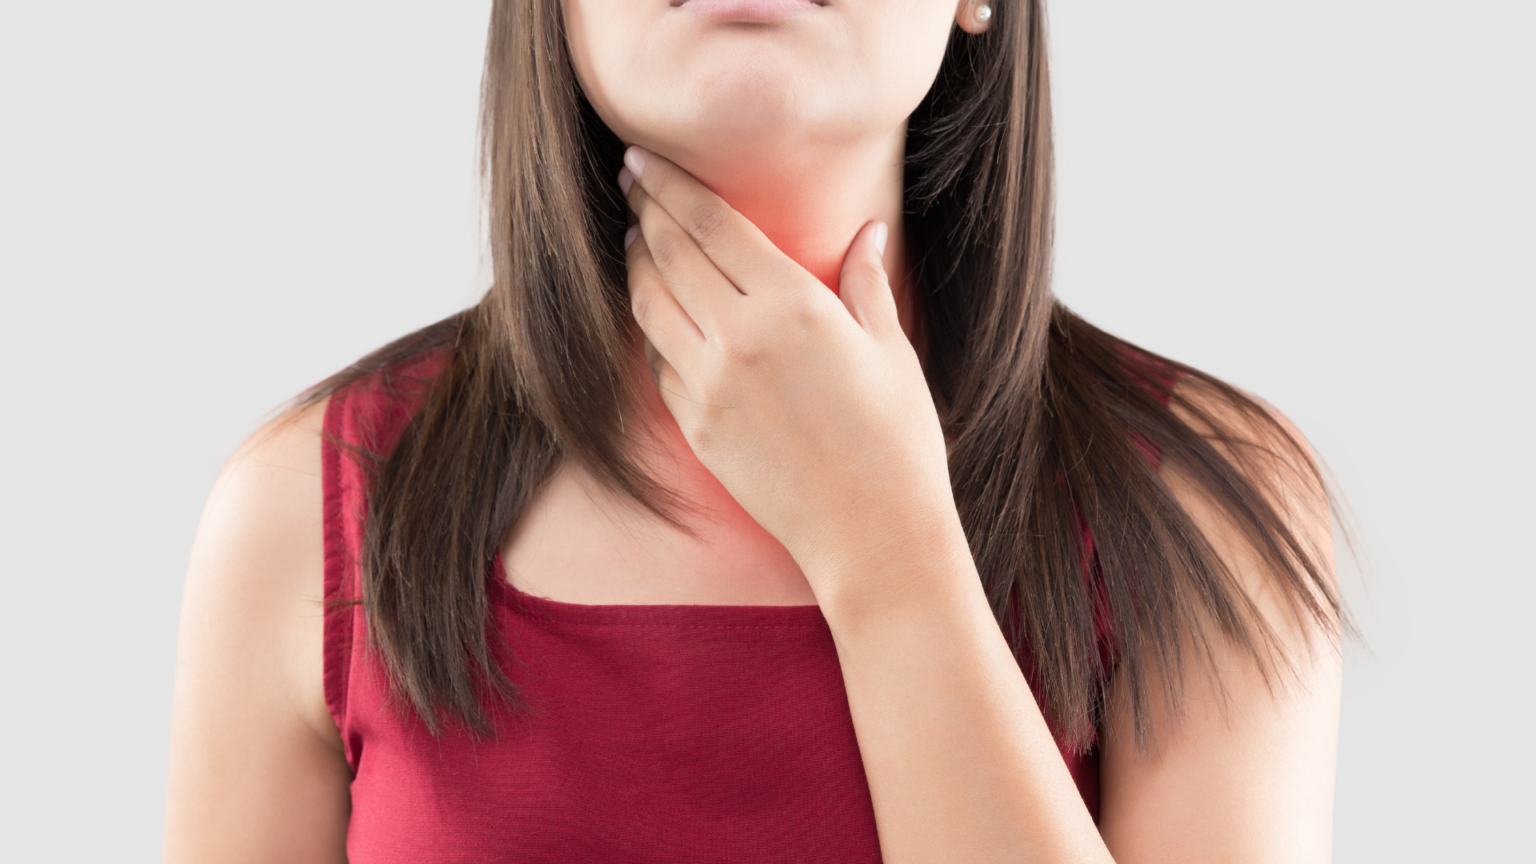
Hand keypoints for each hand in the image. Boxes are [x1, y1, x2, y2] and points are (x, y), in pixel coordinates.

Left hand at [620, 146, 964, 597]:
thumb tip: (868, 232)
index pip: (710, 225)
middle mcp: (738, 339)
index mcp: (792, 307)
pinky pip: (658, 362)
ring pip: (648, 306)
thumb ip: (866, 283)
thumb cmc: (898, 443)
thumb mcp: (890, 351)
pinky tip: (657, 312)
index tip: (643, 158)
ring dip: (636, 265)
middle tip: (630, 183)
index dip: (670, 184)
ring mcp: (708, 386)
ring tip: (636, 240)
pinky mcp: (695, 427)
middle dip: (644, 211)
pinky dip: (652, 327)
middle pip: (669, 255)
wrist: (873, 536)